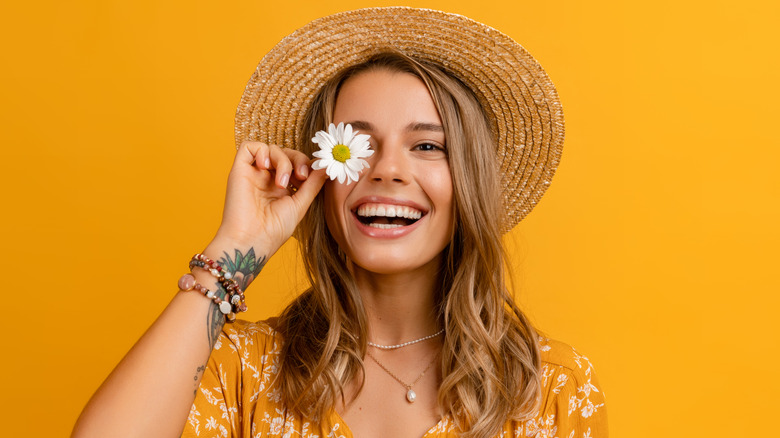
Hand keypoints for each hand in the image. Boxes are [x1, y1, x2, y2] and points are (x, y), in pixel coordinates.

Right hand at [207, 141, 327, 263]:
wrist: (252, 239)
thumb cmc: (274, 229)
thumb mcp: (300, 204)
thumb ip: (313, 184)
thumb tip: (326, 167)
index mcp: (282, 188)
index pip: (297, 164)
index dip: (306, 165)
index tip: (314, 176)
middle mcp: (267, 179)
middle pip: (286, 153)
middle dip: (298, 160)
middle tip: (302, 176)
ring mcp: (254, 174)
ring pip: (271, 149)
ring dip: (283, 161)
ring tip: (282, 183)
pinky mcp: (239, 170)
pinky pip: (249, 146)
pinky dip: (262, 151)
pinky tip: (265, 167)